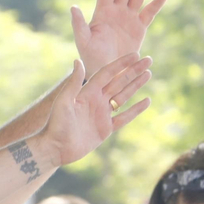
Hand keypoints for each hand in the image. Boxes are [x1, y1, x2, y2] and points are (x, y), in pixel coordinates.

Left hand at [36, 53, 152, 165]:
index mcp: (87, 92)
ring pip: (123, 96)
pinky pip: (124, 117)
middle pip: (118, 82)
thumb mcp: (64, 101)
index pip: (107, 74)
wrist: (55, 148)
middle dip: (133, 71)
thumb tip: (78, 60)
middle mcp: (96, 101)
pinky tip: (146, 100)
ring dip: (135, 85)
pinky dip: (135, 109)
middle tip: (148, 60)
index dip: (121, 64)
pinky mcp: (105, 129)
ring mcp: (102, 114)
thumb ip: (73, 82)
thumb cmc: (56, 124)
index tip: (135, 54)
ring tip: (148, 74)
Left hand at [72, 0, 165, 77]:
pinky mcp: (139, 28)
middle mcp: (116, 11)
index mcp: (101, 12)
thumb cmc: (91, 57)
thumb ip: (79, 24)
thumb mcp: (83, 41)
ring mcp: (128, 18)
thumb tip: (73, 6)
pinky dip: (156, 5)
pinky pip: (149, 13)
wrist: (106, 71)